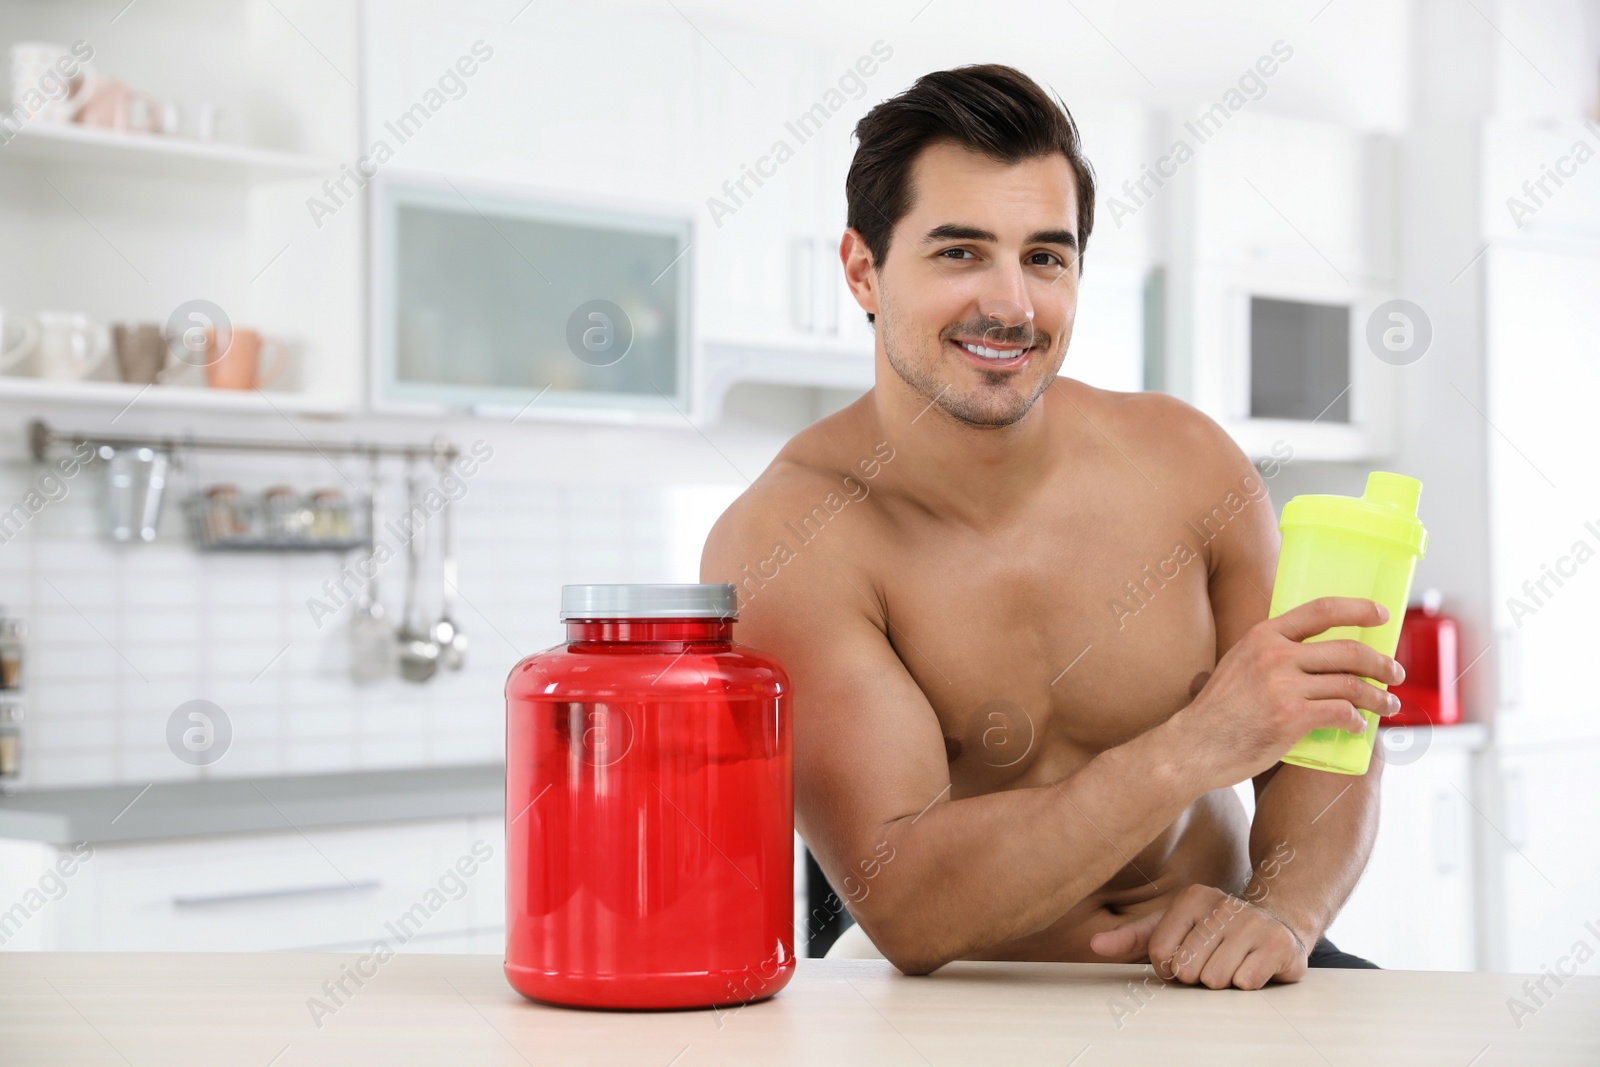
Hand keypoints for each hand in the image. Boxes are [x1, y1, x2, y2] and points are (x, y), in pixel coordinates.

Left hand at [1089, 883, 1309, 989]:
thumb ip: (1133, 937)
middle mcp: (1223, 904)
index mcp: (1192, 898)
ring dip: (1222, 981)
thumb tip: (1095, 944)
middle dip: (1197, 976)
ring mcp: (1254, 923)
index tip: (1184, 957)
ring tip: (1233, 962)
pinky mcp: (1279, 945)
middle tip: (1212, 960)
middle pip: (1188, 969)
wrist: (1278, 921)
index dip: (1169, 968)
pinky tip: (1254, 965)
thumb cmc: (1214, 930)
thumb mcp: (1171, 928)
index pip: (1161, 953)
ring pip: (1216, 979)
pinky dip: (1248, 983)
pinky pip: (1246, 983)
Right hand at [1175, 596, 1405, 790]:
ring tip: (1388, 705)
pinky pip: (1341, 713)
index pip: (1321, 610)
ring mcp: (1283, 685)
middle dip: (1381, 662)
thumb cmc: (1218, 710)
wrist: (1195, 745)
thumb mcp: (1238, 664)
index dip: (1357, 609)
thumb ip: (1269, 653)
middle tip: (1394, 673)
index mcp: (1263, 635)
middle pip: (1347, 650)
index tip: (1381, 614)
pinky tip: (1357, 726)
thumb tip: (1310, 654)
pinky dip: (1357, 721)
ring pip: (1351, 684)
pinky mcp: (1291, 717)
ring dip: (1378, 697)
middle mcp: (1275, 654)